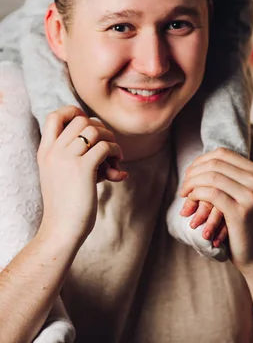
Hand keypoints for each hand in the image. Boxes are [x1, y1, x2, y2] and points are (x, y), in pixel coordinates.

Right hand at [37, 106, 126, 246]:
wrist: (61, 230)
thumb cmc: (68, 205)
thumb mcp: (66, 176)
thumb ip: (82, 158)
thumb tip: (113, 151)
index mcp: (45, 151)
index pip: (54, 116)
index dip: (73, 112)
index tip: (89, 125)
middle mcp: (53, 151)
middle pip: (81, 119)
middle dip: (99, 128)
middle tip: (106, 146)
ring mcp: (66, 158)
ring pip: (95, 130)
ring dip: (111, 140)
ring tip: (115, 157)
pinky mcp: (82, 168)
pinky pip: (105, 147)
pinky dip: (115, 152)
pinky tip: (117, 167)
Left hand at [179, 148, 252, 275]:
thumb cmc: (245, 226)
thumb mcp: (243, 196)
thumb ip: (230, 178)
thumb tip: (198, 163)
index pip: (223, 154)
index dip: (201, 160)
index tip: (189, 173)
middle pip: (215, 163)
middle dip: (193, 171)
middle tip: (184, 185)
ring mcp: (251, 195)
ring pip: (211, 177)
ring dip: (191, 183)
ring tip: (184, 194)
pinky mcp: (240, 211)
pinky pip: (211, 194)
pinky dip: (196, 195)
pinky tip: (190, 202)